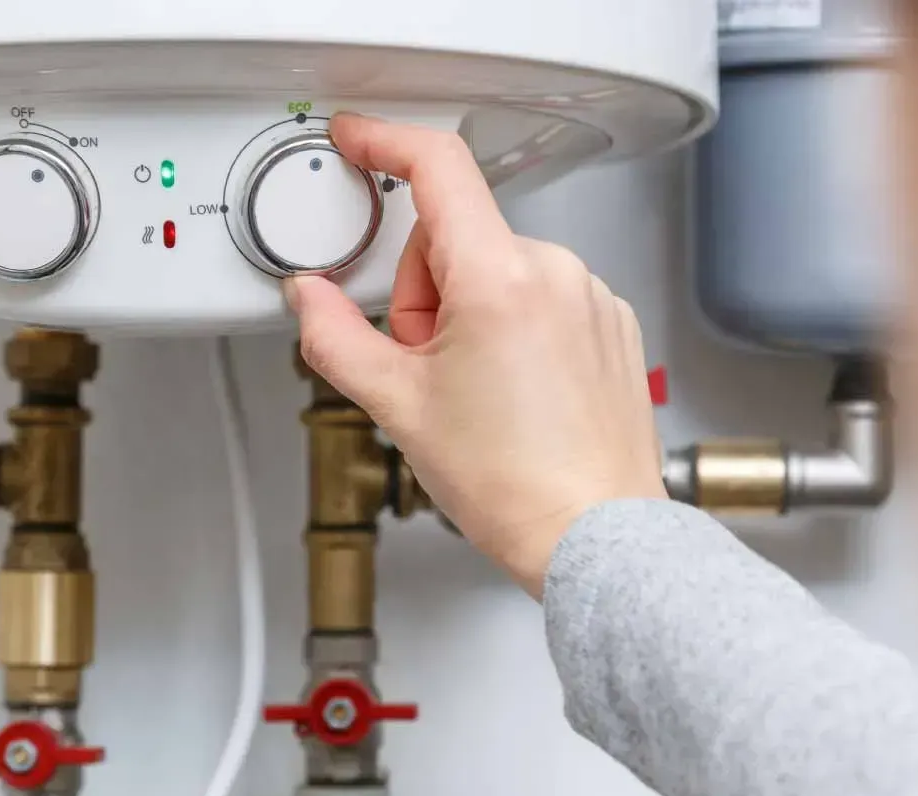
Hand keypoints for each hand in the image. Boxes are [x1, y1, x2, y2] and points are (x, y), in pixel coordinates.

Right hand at [283, 114, 664, 597]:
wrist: (594, 535)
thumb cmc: (513, 484)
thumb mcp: (397, 406)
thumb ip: (334, 337)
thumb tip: (307, 298)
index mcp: (499, 279)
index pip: (436, 168)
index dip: (384, 142)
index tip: (357, 139)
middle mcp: (555, 272)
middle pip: (455, 239)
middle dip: (424, 294)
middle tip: (428, 368)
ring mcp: (591, 297)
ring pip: (496, 270)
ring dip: (468, 313)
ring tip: (476, 392)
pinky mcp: (610, 324)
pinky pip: (540, 296)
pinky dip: (513, 329)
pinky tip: (514, 394)